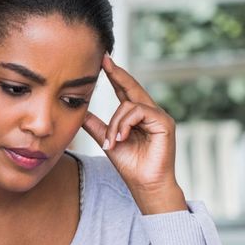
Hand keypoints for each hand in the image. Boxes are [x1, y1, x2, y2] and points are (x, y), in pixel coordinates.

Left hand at [81, 56, 186, 213]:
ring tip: (112, 141)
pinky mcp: (164, 122)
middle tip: (104, 59)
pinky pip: (139, 112)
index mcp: (137, 116)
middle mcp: (150, 113)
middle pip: (131, 88)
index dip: (115, 76)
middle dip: (117, 74)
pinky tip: (120, 138)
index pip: (125, 91)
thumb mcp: (107, 141)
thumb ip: (96, 126)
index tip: (103, 61)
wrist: (144, 184)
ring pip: (129, 104)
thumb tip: (80, 112)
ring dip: (115, 123)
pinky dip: (125, 125)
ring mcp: (159, 116)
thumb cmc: (130, 166)